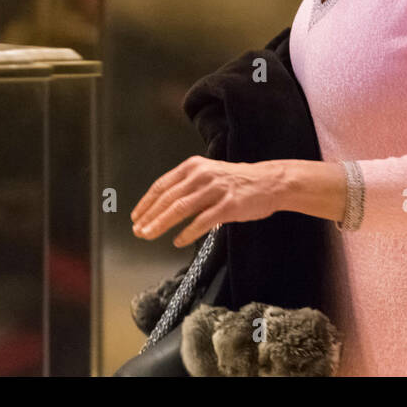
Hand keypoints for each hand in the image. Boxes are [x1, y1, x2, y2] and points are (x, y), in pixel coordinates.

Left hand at [130, 156, 282, 247]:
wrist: (270, 182)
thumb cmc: (240, 181)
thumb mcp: (210, 174)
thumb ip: (188, 185)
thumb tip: (163, 205)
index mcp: (195, 166)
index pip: (162, 185)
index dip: (146, 202)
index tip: (136, 216)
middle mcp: (203, 175)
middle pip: (168, 198)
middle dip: (149, 216)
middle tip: (138, 230)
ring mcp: (216, 190)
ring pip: (180, 209)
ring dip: (161, 224)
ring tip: (149, 235)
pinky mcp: (228, 206)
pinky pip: (202, 221)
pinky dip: (187, 233)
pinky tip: (178, 240)